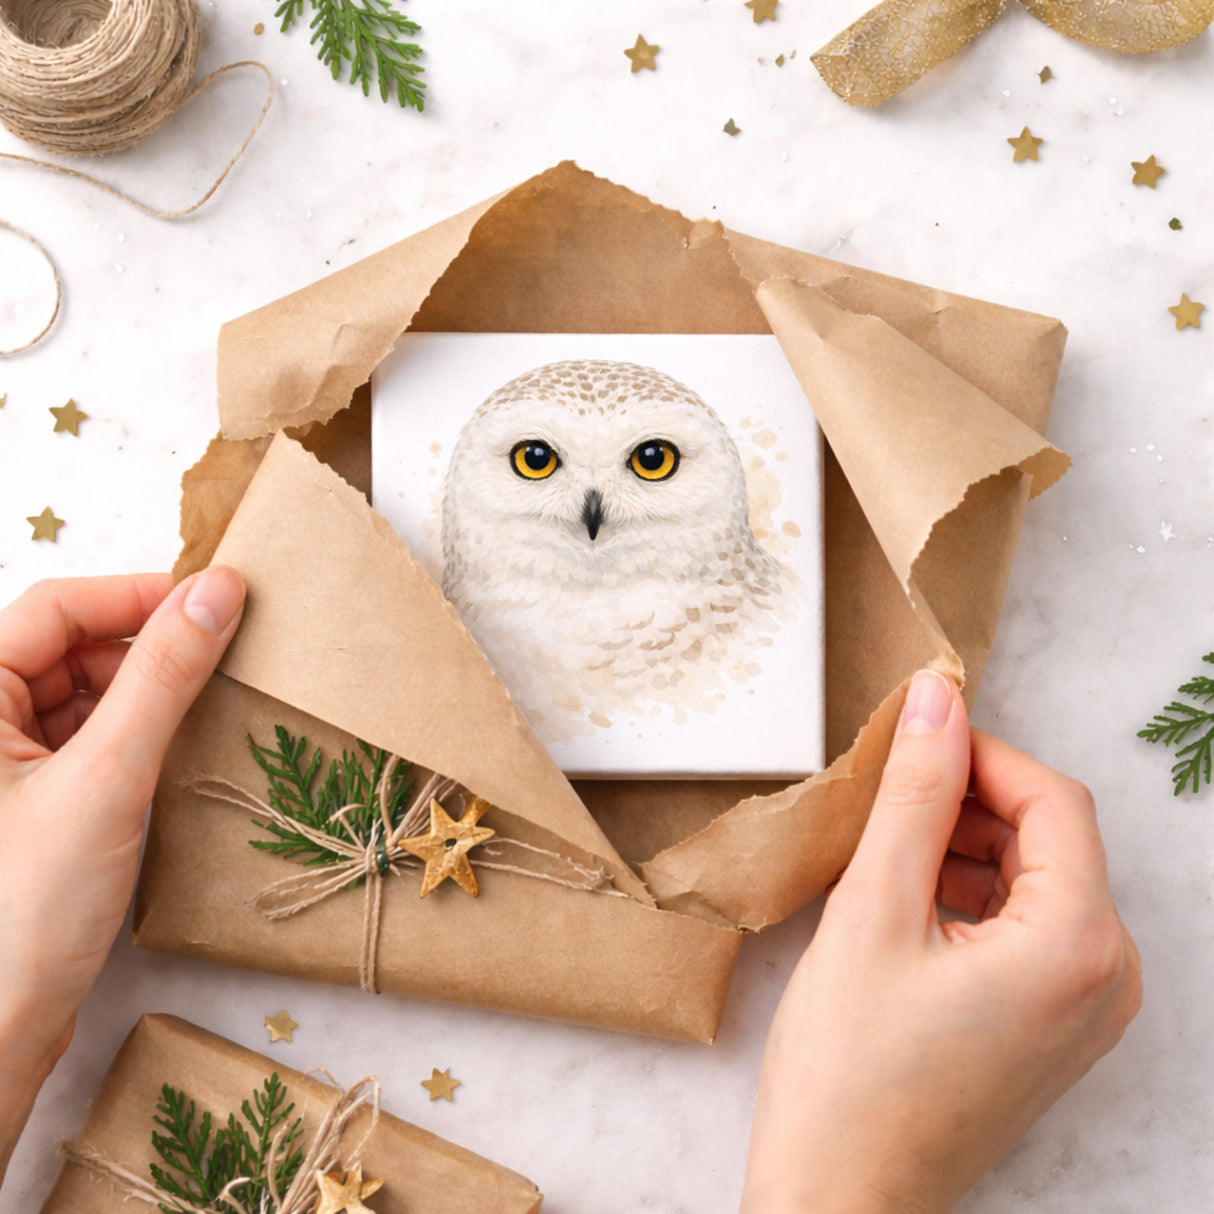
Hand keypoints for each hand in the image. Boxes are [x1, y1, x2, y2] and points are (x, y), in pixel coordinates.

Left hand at [0, 569, 244, 1181]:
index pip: (55, 608)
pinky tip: (181, 749)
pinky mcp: (35, 803)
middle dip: (147, 644)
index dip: (136, 595)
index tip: (216, 600)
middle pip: (71, 647)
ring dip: (148, 691)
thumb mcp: (107, 777)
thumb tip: (218, 591)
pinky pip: (92, 739)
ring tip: (212, 701)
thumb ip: (164, 676)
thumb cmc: (23, 910)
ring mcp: (6, 767)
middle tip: (226, 651)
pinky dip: (139, 734)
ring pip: (86, 694)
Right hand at [741, 669, 1142, 1213]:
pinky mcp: (1054, 1028)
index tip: (909, 739)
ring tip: (880, 857)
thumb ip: (913, 794)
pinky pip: (1028, 929)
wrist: (840, 1198)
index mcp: (1078, 945)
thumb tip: (937, 699)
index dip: (980, 754)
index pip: (1052, 799)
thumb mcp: (873, 910)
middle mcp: (1107, 979)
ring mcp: (1086, 1010)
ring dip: (963, 849)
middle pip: (1049, 838)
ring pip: (1034, 880)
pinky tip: (902, 906)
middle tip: (881, 802)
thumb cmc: (849, 1072)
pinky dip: (970, 898)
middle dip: (967, 804)